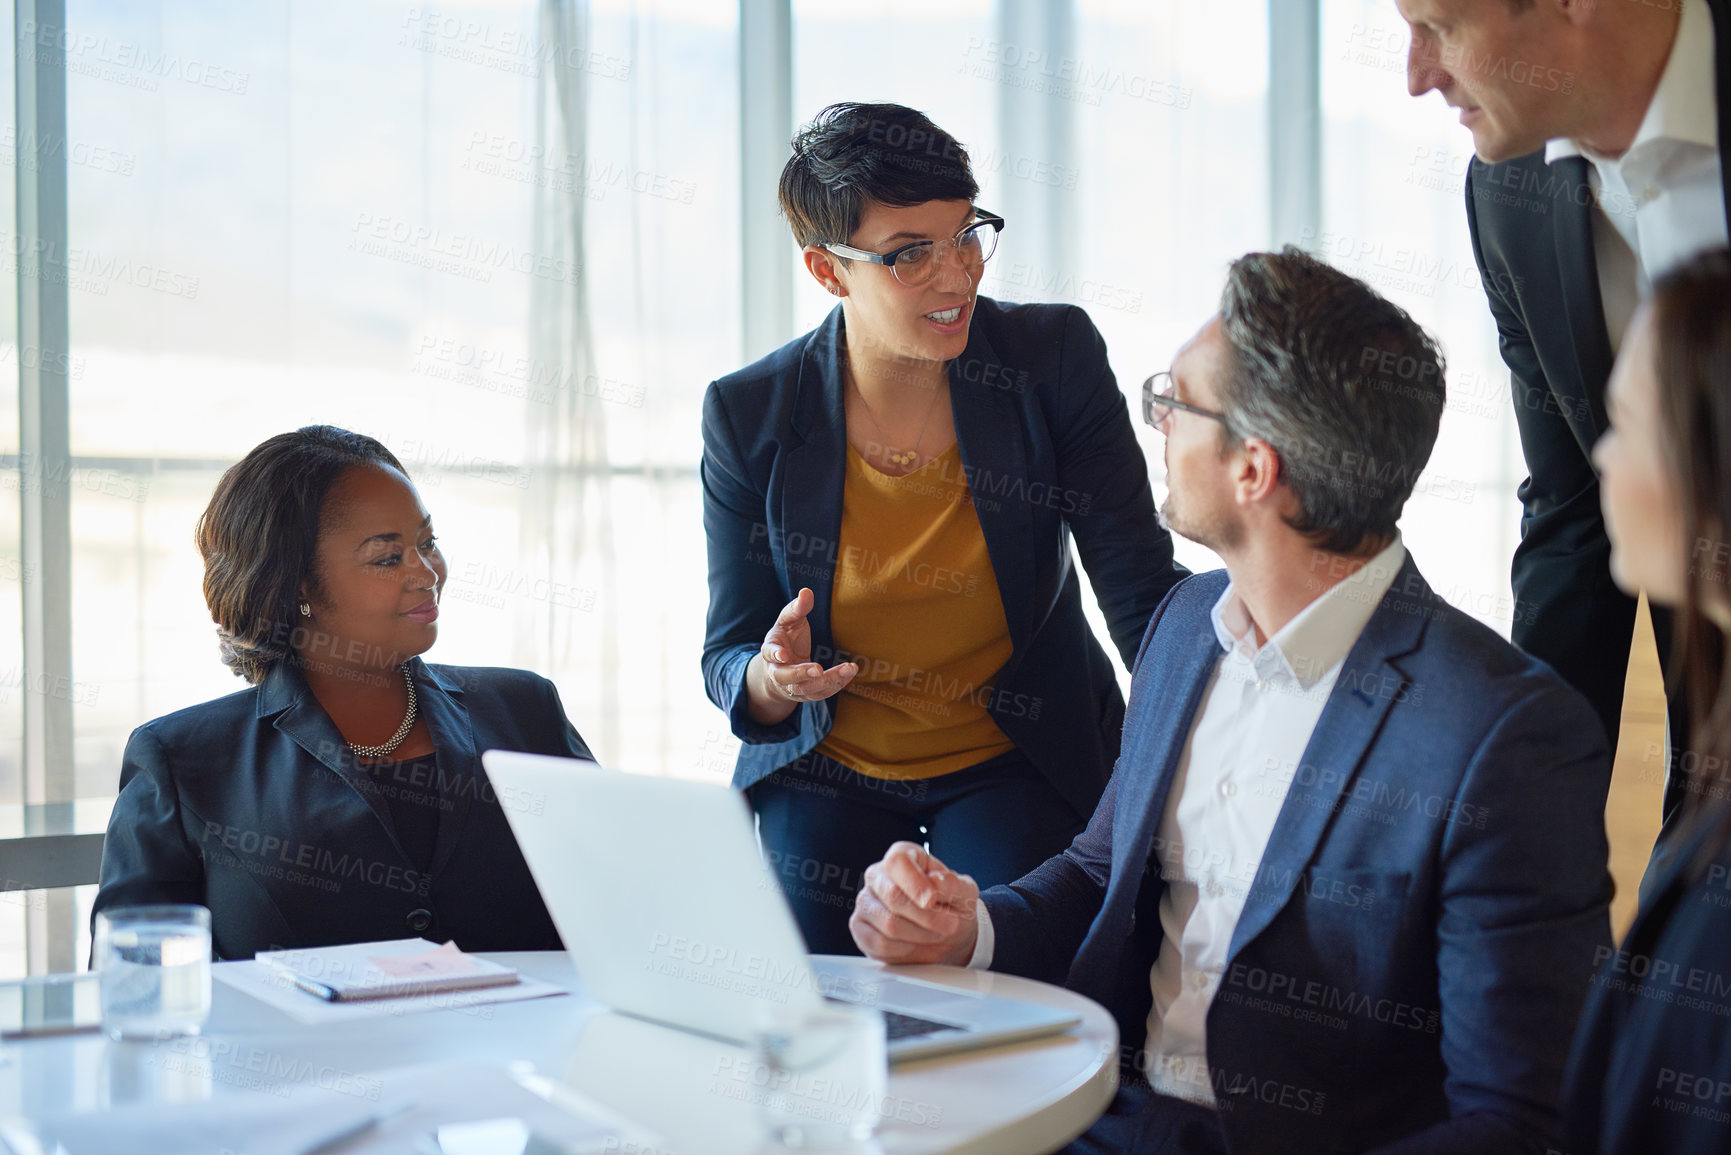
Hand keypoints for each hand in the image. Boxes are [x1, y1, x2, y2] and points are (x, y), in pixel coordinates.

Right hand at [745, 588, 857, 723]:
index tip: (783, 655)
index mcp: (771, 652)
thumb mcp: (788, 621)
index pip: (769, 654)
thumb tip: (806, 592)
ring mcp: (792, 687)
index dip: (775, 655)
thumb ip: (797, 608)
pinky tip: (849, 672)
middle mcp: (778, 673)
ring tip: (847, 669)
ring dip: (827, 681)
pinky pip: (821, 694)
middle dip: (801, 674)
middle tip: (818, 670)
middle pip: (786, 678)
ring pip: (807, 689)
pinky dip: (836, 684)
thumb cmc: (786, 638)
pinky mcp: (807, 694)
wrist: (781, 667)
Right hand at [850, 842, 979, 965]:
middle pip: (892, 895)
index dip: (915, 884)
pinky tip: (918, 944)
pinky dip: (906, 950)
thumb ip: (952, 885)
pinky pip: (880, 944)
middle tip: (950, 925)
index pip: (898, 862)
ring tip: (937, 935)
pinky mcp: (860, 928)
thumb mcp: (964, 892)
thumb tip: (935, 882)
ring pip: (888, 924)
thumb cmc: (951, 906)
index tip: (933, 901)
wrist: (945, 932)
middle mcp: (878, 875)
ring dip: (921, 935)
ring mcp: (865, 902)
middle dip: (926, 917)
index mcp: (902, 856)